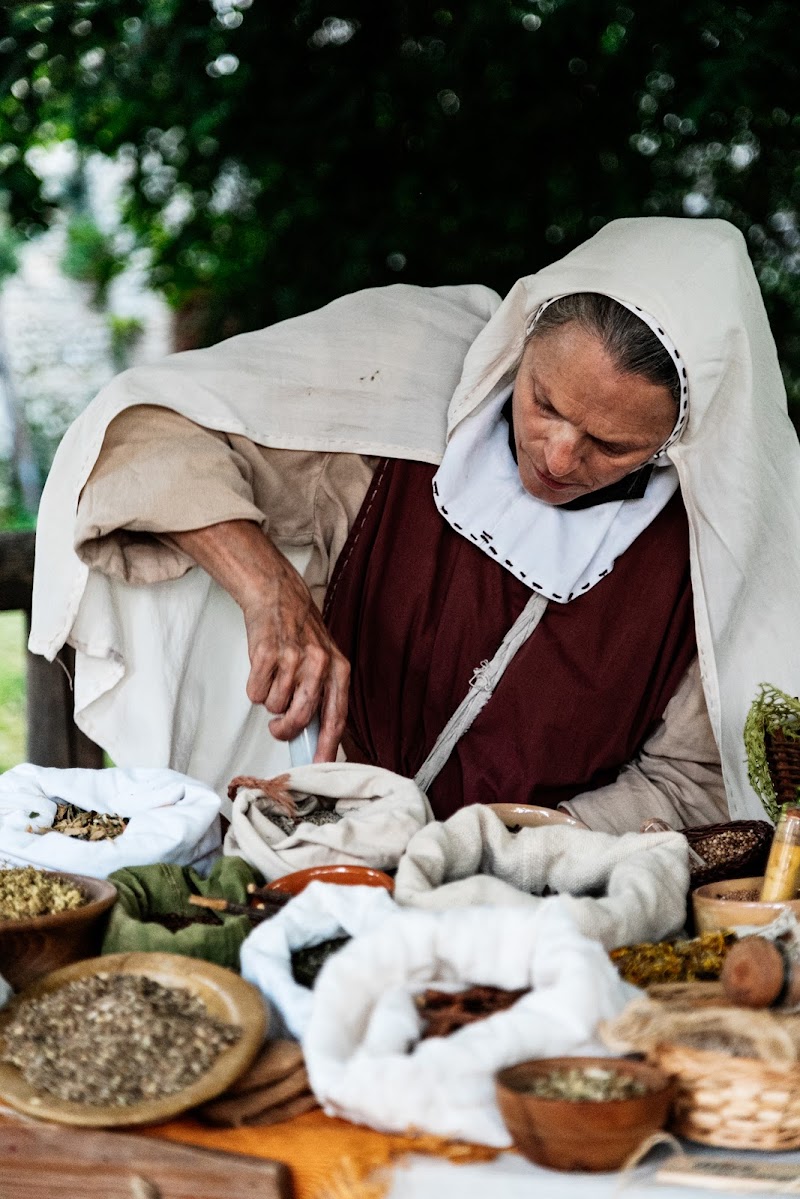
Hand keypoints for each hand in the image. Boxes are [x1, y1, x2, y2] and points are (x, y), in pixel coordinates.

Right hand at [170, 520, 349, 761]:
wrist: (277, 596)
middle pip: (301, 718)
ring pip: (274, 707)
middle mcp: (319, 664)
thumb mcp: (324, 661)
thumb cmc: (300, 633)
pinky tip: (262, 670)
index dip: (327, 746)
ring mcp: (292, 658)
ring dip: (269, 701)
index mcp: (338, 669)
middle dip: (285, 729)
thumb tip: (315, 738)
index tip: (318, 766)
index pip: (337, 717)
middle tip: (277, 726)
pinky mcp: (266, 654)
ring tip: (273, 680)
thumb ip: (323, 695)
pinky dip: (255, 687)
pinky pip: (255, 693)